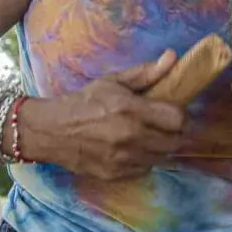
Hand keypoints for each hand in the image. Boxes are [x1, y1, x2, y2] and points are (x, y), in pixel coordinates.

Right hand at [25, 51, 187, 180]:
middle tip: (167, 127)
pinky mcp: (115, 175)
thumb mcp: (113, 81)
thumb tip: (173, 57)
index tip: (175, 113)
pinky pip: (144, 169)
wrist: (50, 130)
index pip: (177, 119)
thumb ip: (146, 73)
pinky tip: (135, 150)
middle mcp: (130, 137)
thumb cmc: (83, 102)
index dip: (181, 116)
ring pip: (162, 159)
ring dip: (162, 149)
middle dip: (176, 134)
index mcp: (131, 110)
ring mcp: (123, 159)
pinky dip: (145, 161)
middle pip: (175, 143)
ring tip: (152, 138)